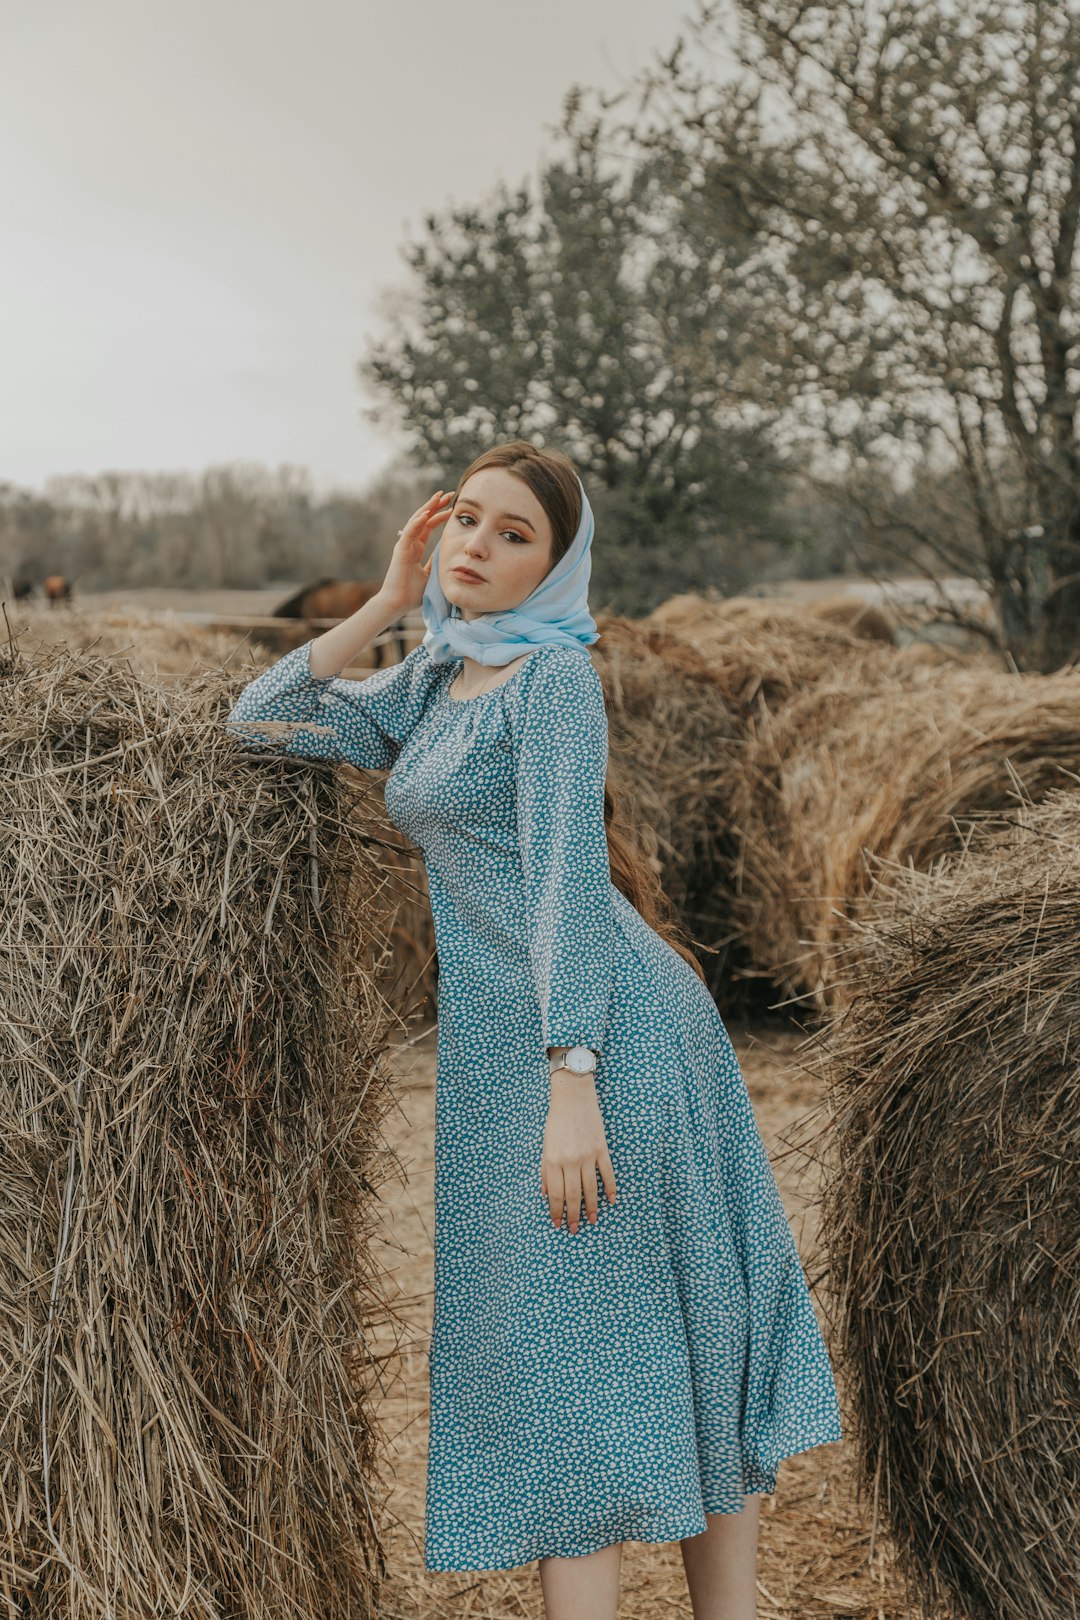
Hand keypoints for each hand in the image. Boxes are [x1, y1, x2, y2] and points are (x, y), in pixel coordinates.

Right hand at [380, 489, 454, 612]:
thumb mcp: (430, 575)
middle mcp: (410, 543)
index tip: (453, 507)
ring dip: (428, 508)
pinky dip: (417, 522)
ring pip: (416, 521)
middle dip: (436, 505)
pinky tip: (426, 514)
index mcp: (416, 548)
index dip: (440, 516)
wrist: (397, 604)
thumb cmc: (411, 593)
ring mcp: (404, 545)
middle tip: (448, 493)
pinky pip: (409, 533)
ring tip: (438, 497)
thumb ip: (436, 562)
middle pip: (423, 519)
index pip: (429, 526)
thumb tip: (449, 556)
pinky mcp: (400, 551)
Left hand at [541, 1078, 616, 1232]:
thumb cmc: (556, 1120)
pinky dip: (610, 1188)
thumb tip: (546, 1194)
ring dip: (591, 1207)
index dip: (556, 1210)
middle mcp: (570, 1160)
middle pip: (572, 1195)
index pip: (555, 1193)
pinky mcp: (601, 1149)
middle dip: (573, 1215)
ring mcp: (587, 1155)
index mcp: (553, 1160)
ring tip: (592, 1221)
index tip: (557, 1223)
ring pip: (590, 1188)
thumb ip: (546, 1170)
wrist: (573, 1096)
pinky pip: (607, 1173)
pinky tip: (611, 1201)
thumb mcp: (545, 1145)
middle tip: (574, 1230)